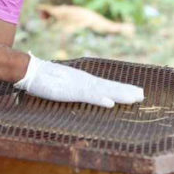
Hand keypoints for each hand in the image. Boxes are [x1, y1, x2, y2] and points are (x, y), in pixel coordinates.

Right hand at [13, 54, 144, 107]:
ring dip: (119, 94)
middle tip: (142, 95)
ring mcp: (78, 86)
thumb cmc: (45, 78)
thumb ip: (74, 87)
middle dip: (126, 91)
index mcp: (84, 80)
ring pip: (103, 91)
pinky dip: (100, 99)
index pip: (107, 85)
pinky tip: (110, 103)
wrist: (31, 70)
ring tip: (134, 98)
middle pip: (110, 87)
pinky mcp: (70, 91)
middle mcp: (85, 81)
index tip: (135, 92)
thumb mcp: (63, 85)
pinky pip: (88, 96)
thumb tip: (81, 90)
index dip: (121, 89)